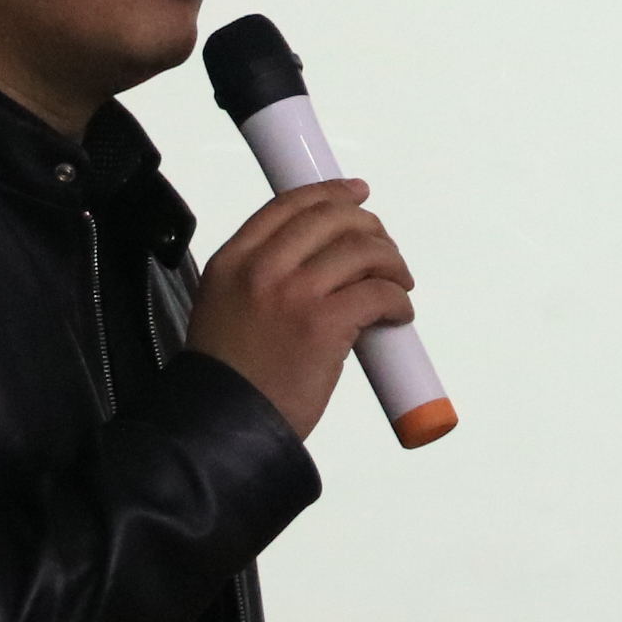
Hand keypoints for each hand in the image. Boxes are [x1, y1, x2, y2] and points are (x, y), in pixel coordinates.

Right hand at [184, 179, 414, 437]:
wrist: (224, 428)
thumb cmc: (228, 381)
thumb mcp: (223, 308)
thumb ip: (259, 278)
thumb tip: (320, 264)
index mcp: (232, 261)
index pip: (289, 205)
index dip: (331, 193)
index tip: (357, 193)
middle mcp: (261, 269)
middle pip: (331, 219)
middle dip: (369, 227)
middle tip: (384, 248)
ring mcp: (293, 293)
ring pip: (362, 251)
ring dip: (391, 263)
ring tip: (398, 283)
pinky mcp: (324, 324)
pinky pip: (378, 294)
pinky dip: (398, 300)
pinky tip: (398, 314)